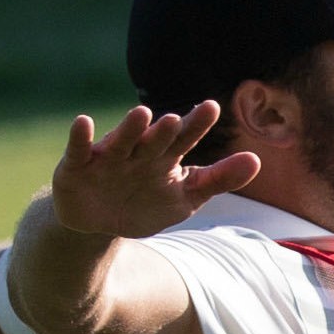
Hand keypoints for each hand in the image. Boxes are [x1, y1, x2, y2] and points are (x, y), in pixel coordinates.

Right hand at [49, 101, 262, 242]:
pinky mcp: (77, 167)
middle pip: (154, 140)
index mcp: (164, 157)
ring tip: (141, 115)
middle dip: (164, 131)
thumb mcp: (186, 197)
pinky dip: (80, 137)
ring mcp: (107, 157)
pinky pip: (79, 150)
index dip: (197, 125)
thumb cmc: (145, 203)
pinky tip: (83, 122)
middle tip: (176, 119)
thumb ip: (219, 179)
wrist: (99, 224)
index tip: (211, 108)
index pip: (184, 138)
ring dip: (129, 129)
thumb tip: (256, 161)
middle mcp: (137, 152)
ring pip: (121, 141)